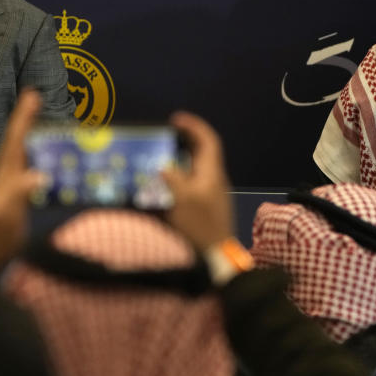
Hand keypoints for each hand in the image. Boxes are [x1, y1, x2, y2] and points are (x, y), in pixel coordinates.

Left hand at [0, 89, 45, 270]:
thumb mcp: (8, 212)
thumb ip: (21, 193)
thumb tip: (39, 176)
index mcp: (6, 173)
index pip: (16, 139)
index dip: (24, 117)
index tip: (31, 95)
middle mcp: (8, 175)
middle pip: (18, 141)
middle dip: (26, 119)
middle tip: (35, 98)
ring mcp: (12, 186)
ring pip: (23, 153)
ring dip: (31, 135)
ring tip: (40, 120)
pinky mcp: (18, 198)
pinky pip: (30, 169)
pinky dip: (38, 158)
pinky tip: (45, 158)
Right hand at [162, 111, 234, 249]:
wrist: (215, 255)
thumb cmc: (199, 226)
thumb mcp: (182, 200)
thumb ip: (172, 179)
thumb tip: (163, 165)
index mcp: (211, 173)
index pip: (208, 141)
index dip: (193, 126)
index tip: (175, 119)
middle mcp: (214, 178)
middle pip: (203, 151)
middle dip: (186, 138)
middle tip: (165, 133)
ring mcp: (211, 192)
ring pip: (197, 165)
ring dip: (181, 155)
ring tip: (160, 152)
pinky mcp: (205, 204)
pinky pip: (192, 179)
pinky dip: (179, 172)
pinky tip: (164, 178)